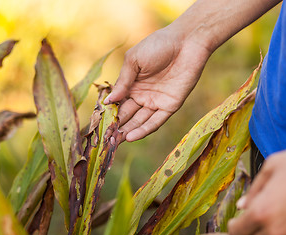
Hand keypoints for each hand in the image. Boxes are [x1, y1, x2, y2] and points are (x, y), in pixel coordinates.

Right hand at [105, 26, 210, 140]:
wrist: (186, 42)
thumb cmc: (158, 45)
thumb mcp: (134, 61)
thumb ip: (123, 82)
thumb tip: (108, 101)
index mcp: (131, 84)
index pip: (117, 103)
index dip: (109, 114)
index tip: (99, 125)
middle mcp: (142, 95)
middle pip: (127, 115)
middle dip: (116, 127)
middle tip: (106, 140)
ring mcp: (156, 102)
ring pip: (139, 121)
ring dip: (128, 131)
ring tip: (116, 142)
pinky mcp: (170, 106)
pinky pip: (156, 121)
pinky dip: (144, 130)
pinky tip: (131, 137)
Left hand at [228, 147, 285, 234]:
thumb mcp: (272, 168)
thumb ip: (253, 190)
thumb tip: (242, 206)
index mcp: (261, 211)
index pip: (236, 232)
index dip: (234, 226)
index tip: (237, 220)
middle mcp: (276, 230)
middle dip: (247, 232)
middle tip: (250, 221)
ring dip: (264, 234)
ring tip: (269, 220)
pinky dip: (282, 234)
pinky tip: (284, 222)